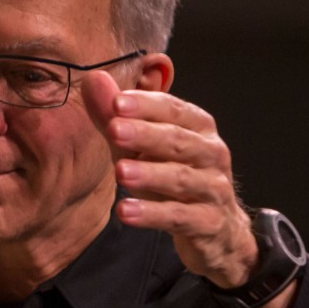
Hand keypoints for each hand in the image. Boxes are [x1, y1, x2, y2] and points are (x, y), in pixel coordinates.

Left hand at [82, 70, 257, 288]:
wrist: (215, 227)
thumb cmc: (172, 177)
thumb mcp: (140, 147)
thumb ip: (115, 117)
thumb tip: (93, 79)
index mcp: (197, 128)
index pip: (174, 109)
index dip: (147, 104)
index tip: (118, 101)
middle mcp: (211, 153)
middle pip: (178, 140)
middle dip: (146, 134)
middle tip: (114, 129)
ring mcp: (213, 188)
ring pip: (181, 178)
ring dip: (149, 174)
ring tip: (120, 171)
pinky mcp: (209, 222)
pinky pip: (179, 216)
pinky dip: (152, 214)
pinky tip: (124, 211)